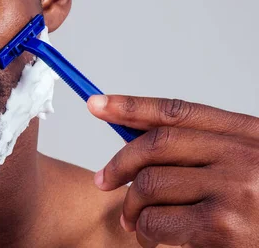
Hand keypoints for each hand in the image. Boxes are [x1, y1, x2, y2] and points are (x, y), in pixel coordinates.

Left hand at [88, 95, 258, 247]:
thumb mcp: (249, 163)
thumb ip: (204, 150)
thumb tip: (138, 143)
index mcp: (247, 134)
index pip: (176, 111)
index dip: (131, 106)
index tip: (96, 104)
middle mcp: (241, 155)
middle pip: (155, 145)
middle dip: (119, 163)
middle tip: (102, 181)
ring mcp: (233, 190)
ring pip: (149, 185)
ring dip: (132, 207)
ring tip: (136, 221)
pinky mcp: (222, 228)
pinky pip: (156, 221)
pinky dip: (144, 231)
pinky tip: (151, 237)